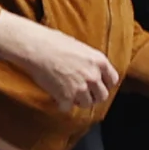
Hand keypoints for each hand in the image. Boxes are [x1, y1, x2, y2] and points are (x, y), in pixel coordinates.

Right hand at [0, 11, 117, 115]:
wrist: (35, 47)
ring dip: (78, 101)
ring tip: (68, 94)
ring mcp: (80, 87)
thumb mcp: (80, 47)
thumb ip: (90, 61)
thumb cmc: (53, 42)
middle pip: (102, 96)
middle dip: (92, 95)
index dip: (104, 84)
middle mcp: (93, 76)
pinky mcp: (65, 96)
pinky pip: (67, 107)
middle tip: (82, 93)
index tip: (97, 86)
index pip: (112, 80)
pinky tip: (56, 97)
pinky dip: (61, 104)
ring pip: (86, 104)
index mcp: (99, 61)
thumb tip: (90, 69)